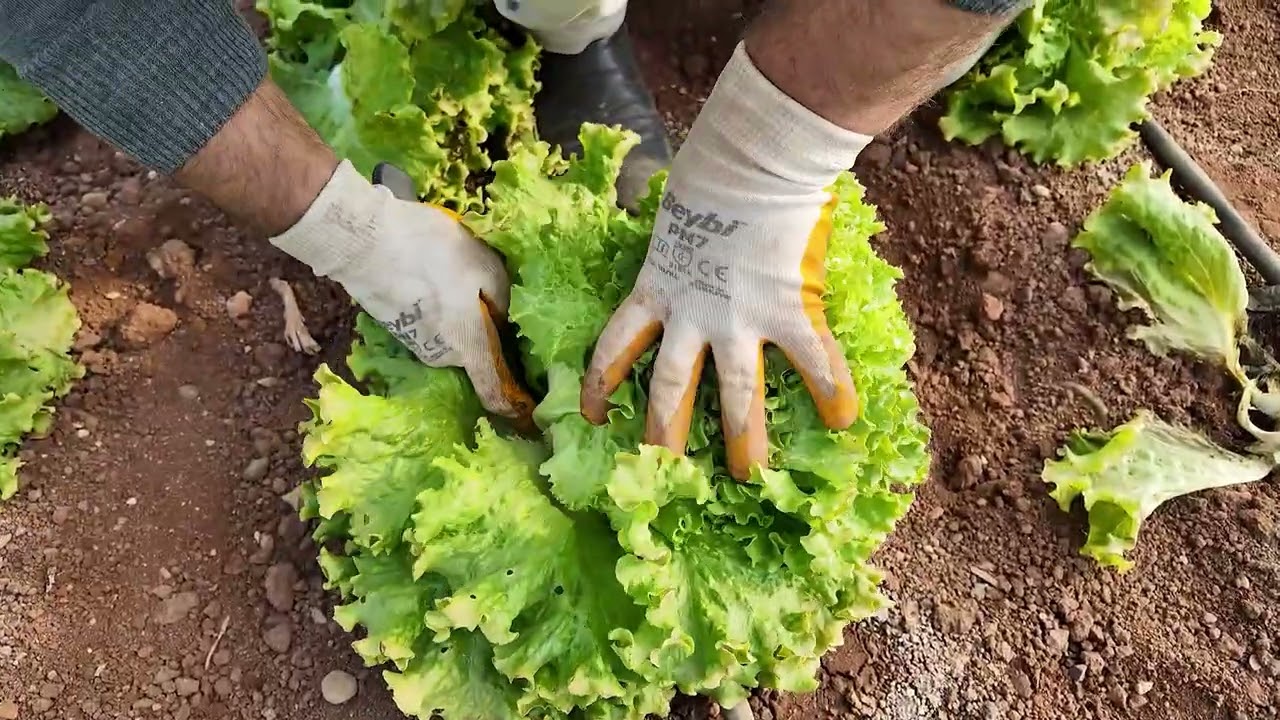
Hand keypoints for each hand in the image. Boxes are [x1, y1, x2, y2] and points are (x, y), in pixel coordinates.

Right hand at [270, 160, 534, 425]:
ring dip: (454, 316)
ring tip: (453, 277)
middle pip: (471, 353)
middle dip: (481, 333)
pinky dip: (433, 306)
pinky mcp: (393, 325)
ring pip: (448, 334)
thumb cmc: (435, 255)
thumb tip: (501, 321)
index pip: (493, 391)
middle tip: (486, 297)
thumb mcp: (487, 269)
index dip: (510, 403)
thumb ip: (502, 302)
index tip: (525, 410)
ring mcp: (413, 343)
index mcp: (469, 347)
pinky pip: (426, 321)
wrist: (365, 242)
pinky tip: (429, 276)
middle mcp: (441, 356)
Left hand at [580, 42, 872, 479]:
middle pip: (670, 388)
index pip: (616, 345)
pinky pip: (813, 362)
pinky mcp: (789, 312)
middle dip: (664, 435)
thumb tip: (692, 233)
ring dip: (741, 438)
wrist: (751, 162)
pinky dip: (831, 392)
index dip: (601, 383)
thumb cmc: (713, 173)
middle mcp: (692, 316)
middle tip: (662, 472)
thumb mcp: (677, 214)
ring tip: (747, 476)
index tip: (591, 414)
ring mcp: (740, 321)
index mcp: (657, 289)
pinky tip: (845, 422)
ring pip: (735, 394)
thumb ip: (681, 241)